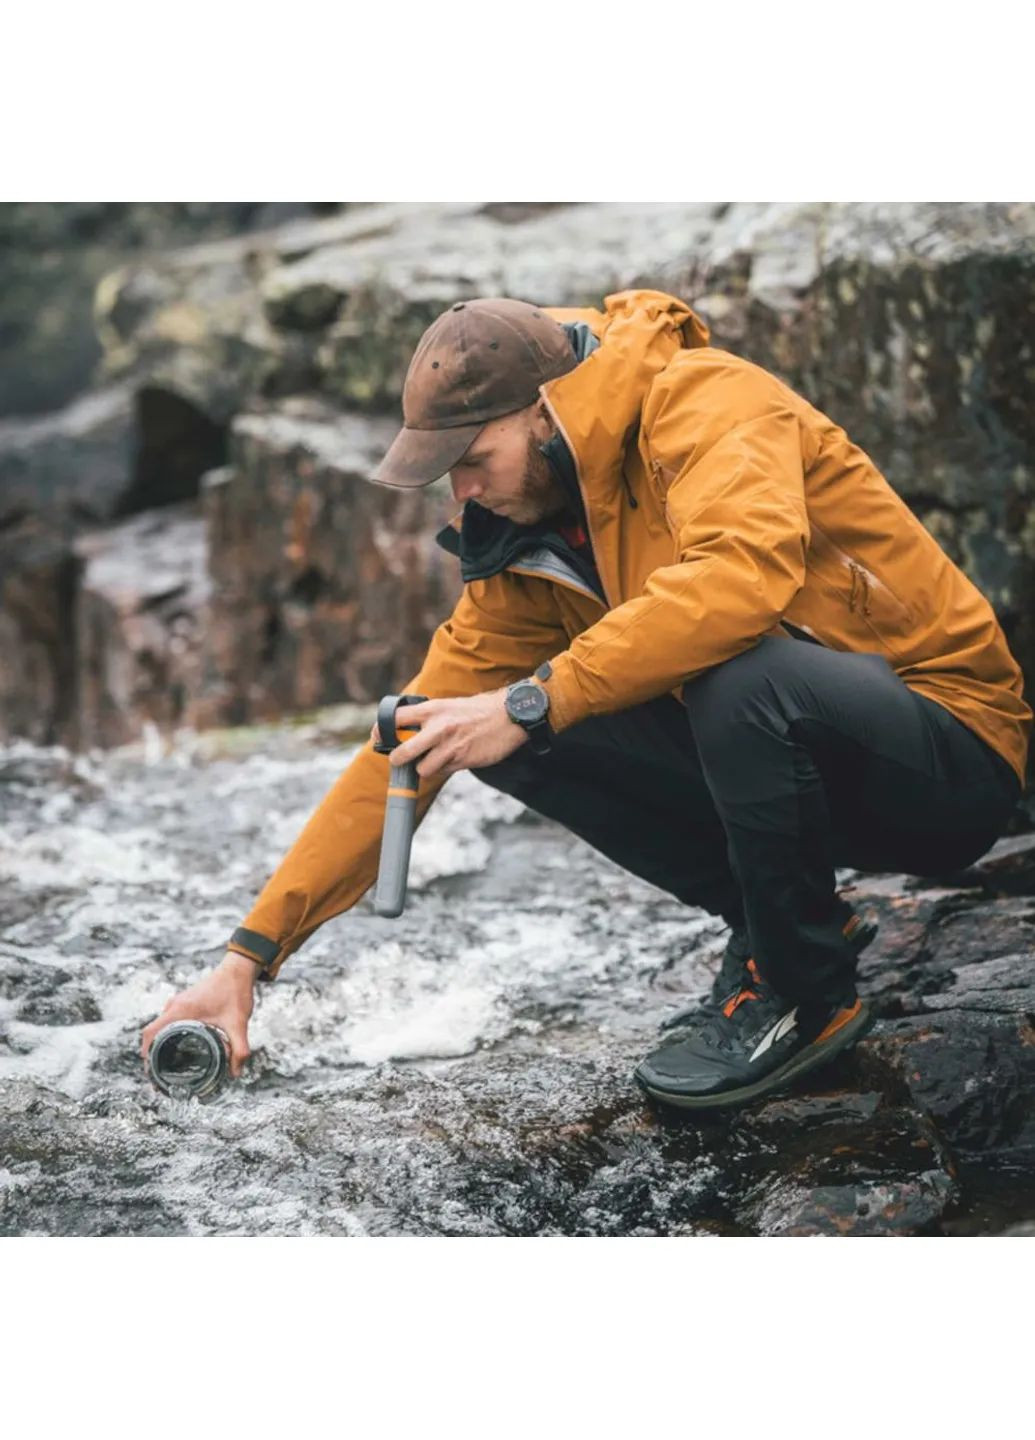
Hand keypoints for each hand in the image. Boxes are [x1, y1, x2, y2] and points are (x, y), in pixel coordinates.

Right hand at [140, 951, 257, 1079]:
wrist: (238, 969)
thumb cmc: (236, 992)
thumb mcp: (238, 1024)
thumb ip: (240, 1049)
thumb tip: (235, 1074)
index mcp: (180, 1010)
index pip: (151, 1033)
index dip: (146, 1054)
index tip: (151, 1073)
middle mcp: (174, 1006)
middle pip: (153, 1033)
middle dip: (153, 1056)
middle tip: (160, 1078)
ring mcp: (178, 1003)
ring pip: (160, 1027)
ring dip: (160, 1045)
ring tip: (167, 1068)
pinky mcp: (184, 1002)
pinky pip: (168, 1021)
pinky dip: (168, 1036)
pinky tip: (178, 1049)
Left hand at [375, 690, 527, 779]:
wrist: (509, 716)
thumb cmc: (478, 710)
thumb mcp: (449, 705)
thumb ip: (428, 717)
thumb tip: (406, 732)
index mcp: (432, 710)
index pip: (395, 719)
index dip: (382, 730)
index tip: (380, 737)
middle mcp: (438, 728)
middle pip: (403, 752)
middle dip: (397, 760)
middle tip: (398, 760)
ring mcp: (450, 746)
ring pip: (422, 769)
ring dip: (424, 768)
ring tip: (433, 759)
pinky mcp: (463, 760)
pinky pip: (442, 772)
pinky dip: (443, 769)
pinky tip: (453, 758)